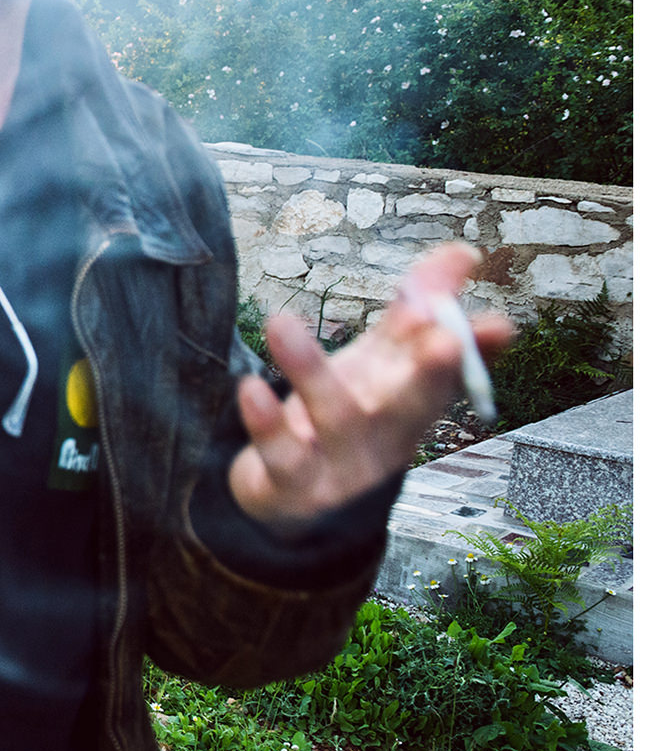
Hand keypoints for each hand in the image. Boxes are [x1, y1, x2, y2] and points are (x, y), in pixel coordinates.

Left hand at [229, 242, 515, 531]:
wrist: (288, 497)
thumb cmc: (344, 415)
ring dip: (310, 370)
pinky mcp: (293, 485)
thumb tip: (464, 252)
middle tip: (444, 337)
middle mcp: (385, 435)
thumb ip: (415, 309)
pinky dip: (266, 423)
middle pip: (411, 403)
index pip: (450, 374)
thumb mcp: (379, 362)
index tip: (500, 325)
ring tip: (280, 321)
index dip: (475, 352)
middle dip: (430, 371)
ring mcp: (341, 465)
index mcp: (412, 403)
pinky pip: (281, 455)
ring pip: (335, 417)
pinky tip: (250, 387)